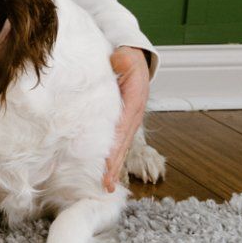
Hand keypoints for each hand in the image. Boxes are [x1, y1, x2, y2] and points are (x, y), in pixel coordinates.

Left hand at [103, 46, 150, 192]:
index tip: (108, 167)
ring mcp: (130, 120)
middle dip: (115, 166)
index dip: (115, 149)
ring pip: (121, 147)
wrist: (135, 57)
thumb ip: (122, 60)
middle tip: (107, 187)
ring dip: (114, 166)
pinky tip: (106, 170)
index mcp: (134, 103)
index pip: (122, 130)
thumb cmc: (127, 58)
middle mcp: (134, 116)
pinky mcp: (123, 121)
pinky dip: (113, 157)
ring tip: (107, 186)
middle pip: (123, 145)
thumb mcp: (126, 56)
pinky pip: (118, 141)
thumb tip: (118, 60)